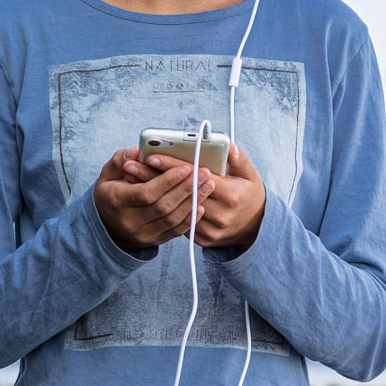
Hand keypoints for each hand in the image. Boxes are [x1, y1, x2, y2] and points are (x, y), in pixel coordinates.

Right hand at [93, 147, 210, 250]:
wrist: (108, 224)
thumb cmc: (111, 192)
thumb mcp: (108, 174)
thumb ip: (121, 160)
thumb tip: (137, 151)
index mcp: (118, 201)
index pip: (147, 193)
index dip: (168, 181)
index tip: (185, 168)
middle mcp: (130, 222)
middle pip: (164, 206)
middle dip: (186, 188)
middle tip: (203, 173)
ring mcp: (143, 234)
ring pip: (173, 220)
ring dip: (193, 201)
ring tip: (208, 185)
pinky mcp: (154, 241)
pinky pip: (176, 232)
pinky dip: (190, 219)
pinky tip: (201, 205)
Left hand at [124, 144, 265, 248]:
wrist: (256, 228)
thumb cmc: (249, 195)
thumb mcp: (250, 175)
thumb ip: (240, 159)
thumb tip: (228, 145)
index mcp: (229, 195)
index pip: (195, 177)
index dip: (172, 166)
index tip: (152, 157)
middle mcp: (219, 215)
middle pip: (178, 194)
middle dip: (152, 178)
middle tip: (130, 165)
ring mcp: (209, 230)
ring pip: (173, 210)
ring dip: (151, 194)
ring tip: (131, 179)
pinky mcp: (202, 240)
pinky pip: (176, 222)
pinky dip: (159, 209)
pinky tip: (143, 197)